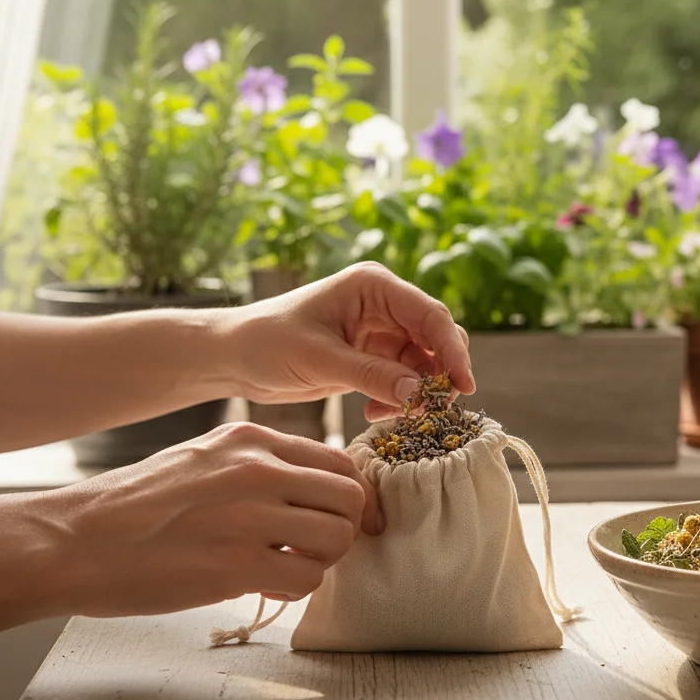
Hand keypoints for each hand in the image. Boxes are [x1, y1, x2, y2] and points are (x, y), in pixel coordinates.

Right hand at [42, 422, 382, 616]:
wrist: (73, 540)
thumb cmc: (134, 506)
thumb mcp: (202, 458)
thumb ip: (257, 465)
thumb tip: (309, 488)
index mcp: (251, 439)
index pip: (339, 460)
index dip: (347, 495)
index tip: (338, 518)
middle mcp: (257, 469)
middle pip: (349, 496)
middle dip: (342, 527)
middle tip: (312, 547)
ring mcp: (250, 515)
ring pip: (338, 537)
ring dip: (321, 560)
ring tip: (285, 566)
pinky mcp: (236, 564)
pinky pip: (308, 578)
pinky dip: (296, 589)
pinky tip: (264, 585)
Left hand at [217, 262, 474, 421]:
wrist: (235, 357)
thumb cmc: (268, 342)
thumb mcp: (319, 359)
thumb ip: (370, 374)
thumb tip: (418, 393)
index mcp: (373, 286)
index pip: (430, 315)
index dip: (452, 350)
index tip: (464, 385)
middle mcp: (384, 304)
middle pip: (436, 338)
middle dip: (438, 374)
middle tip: (430, 409)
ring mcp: (380, 331)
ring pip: (424, 364)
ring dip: (416, 392)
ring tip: (390, 413)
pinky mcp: (372, 357)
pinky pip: (404, 379)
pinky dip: (398, 399)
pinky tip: (374, 411)